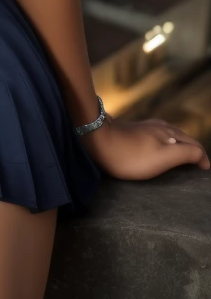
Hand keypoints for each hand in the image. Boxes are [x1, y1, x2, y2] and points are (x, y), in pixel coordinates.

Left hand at [79, 113, 209, 179]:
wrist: (98, 140)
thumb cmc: (132, 154)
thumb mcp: (164, 157)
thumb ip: (186, 154)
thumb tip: (202, 156)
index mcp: (170, 134)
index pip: (194, 145)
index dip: (201, 158)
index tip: (204, 171)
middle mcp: (161, 127)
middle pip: (183, 139)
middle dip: (192, 150)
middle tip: (195, 166)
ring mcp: (146, 127)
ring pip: (170, 136)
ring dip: (179, 146)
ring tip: (180, 159)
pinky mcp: (134, 130)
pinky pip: (157, 136)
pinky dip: (165, 144)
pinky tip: (157, 149)